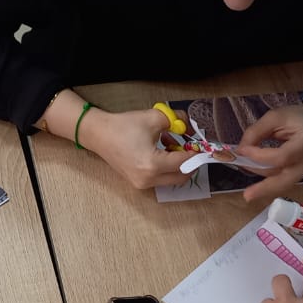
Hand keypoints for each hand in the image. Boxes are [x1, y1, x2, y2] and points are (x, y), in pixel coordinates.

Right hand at [79, 107, 193, 189]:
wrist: (99, 134)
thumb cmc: (123, 126)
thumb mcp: (154, 118)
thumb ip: (177, 120)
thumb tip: (189, 123)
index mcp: (152, 164)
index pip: (184, 162)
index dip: (196, 154)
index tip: (203, 146)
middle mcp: (148, 179)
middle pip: (181, 177)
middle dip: (190, 163)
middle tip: (192, 148)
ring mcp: (142, 184)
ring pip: (171, 179)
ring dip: (178, 166)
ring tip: (173, 147)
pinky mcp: (138, 184)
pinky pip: (160, 179)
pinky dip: (167, 169)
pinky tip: (162, 153)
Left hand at [235, 101, 302, 201]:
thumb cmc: (296, 116)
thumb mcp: (274, 117)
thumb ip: (255, 132)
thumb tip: (240, 151)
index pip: (282, 156)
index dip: (260, 156)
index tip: (242, 151)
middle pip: (286, 179)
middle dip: (265, 188)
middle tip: (247, 196)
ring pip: (284, 183)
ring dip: (264, 186)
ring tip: (249, 189)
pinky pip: (285, 181)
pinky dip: (271, 183)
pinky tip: (259, 187)